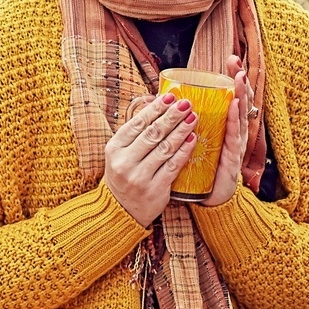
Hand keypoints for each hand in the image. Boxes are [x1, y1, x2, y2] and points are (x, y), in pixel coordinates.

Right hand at [101, 93, 197, 224]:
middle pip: (153, 133)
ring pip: (165, 148)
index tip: (170, 96)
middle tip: (187, 103)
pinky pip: (173, 166)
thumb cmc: (124, 175)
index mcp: (114, 149)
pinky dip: (184, 150)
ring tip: (193, 117)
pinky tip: (193, 138)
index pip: (137, 123)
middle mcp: (125, 162)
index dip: (155, 108)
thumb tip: (155, 104)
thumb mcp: (120, 153)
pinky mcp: (155, 190)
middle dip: (172, 116)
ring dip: (182, 130)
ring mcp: (140, 177)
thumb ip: (135, 133)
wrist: (121, 211)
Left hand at [201, 55, 253, 208]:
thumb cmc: (200, 172)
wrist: (208, 202)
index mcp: (224, 129)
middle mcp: (233, 134)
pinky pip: (234, 137)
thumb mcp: (194, 143)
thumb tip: (167, 107)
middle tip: (235, 62)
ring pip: (239, 116)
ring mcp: (235, 146)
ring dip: (240, 95)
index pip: (230, 98)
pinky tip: (234, 107)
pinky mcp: (232, 159)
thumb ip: (188, 127)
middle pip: (238, 102)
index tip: (230, 60)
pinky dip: (234, 121)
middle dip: (239, 81)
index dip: (231, 80)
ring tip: (239, 77)